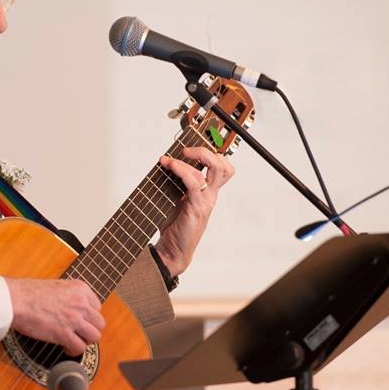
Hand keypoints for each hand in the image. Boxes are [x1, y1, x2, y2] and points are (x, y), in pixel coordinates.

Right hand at [5, 278, 104, 355]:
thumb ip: (70, 295)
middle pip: (99, 323)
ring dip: (84, 341)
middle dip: (89, 330)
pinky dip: (73, 350)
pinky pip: (80, 348)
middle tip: (79, 333)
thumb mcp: (57, 285)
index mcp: (80, 289)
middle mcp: (81, 303)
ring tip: (73, 341)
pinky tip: (65, 347)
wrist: (17, 299)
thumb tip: (73, 306)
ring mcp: (74, 319)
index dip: (89, 317)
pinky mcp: (64, 334)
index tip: (82, 321)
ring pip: (94, 337)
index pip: (97, 307)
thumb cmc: (29, 292)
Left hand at [154, 147, 234, 276]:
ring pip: (216, 170)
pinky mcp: (197, 208)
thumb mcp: (173, 197)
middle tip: (187, 148)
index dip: (210, 150)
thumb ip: (174, 181)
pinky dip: (183, 170)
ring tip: (174, 156)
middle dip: (208, 150)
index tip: (191, 139)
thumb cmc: (172, 225)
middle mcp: (210, 195)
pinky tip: (170, 166)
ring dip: (194, 157)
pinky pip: (195, 183)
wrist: (171, 250)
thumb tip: (164, 160)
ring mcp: (206, 201)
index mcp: (206, 191)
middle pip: (224, 166)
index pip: (219, 166)